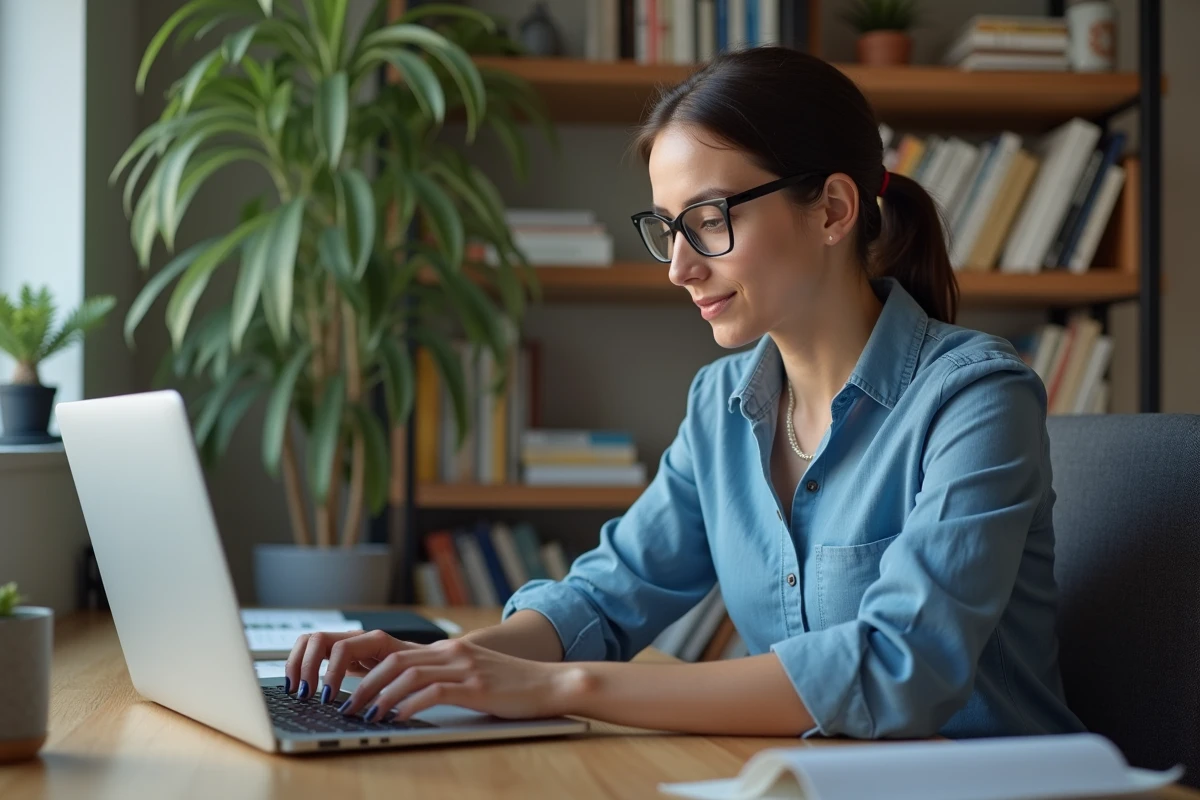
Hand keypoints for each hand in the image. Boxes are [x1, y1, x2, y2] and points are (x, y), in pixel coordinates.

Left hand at [283, 629, 576, 723]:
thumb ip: (442, 676)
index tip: (340, 683)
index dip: (362, 663)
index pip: (392, 649)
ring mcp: (462, 666)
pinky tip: (398, 719)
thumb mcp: (471, 674)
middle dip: (361, 683)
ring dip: (379, 696)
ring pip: (406, 673)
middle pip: (391, 659)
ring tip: (363, 716)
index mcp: (445, 650)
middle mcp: (449, 652)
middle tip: (343, 705)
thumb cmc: (511, 685)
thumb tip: (406, 692)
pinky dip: (409, 706)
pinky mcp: (474, 685)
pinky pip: (433, 692)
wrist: (550, 683)